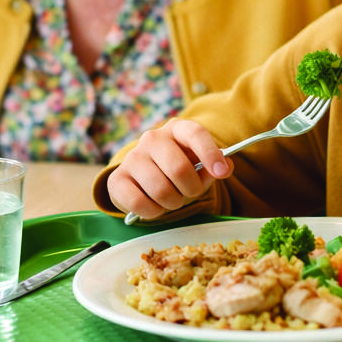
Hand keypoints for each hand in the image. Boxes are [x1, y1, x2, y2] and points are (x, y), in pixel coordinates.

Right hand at [107, 118, 233, 220]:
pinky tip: (155, 205)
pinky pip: (139, 203)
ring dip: (173, 203)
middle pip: (178, 168)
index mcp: (177, 129)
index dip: (210, 153)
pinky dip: (154, 212)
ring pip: (160, 190)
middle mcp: (152, 138)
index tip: (221, 173)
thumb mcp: (199, 164)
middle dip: (191, 189)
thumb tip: (224, 168)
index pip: (195, 133)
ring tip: (173, 199)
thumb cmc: (178, 169)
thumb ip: (216, 165)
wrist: (143, 178)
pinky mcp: (117, 180)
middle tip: (191, 193)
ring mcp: (132, 158)